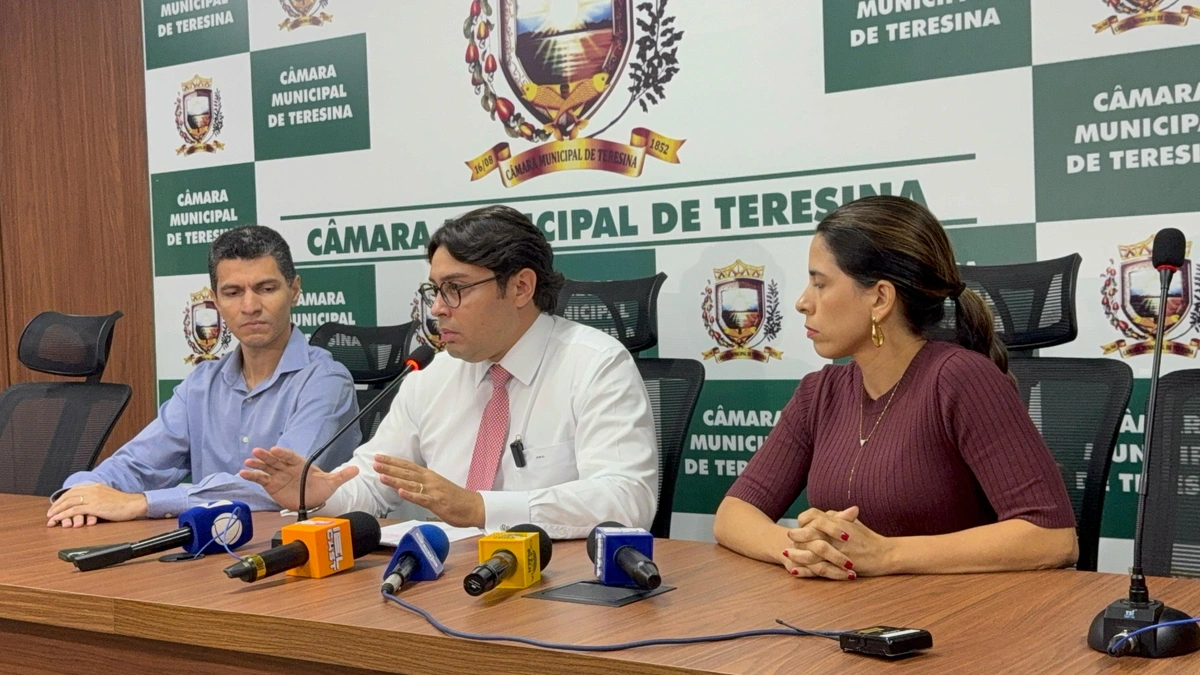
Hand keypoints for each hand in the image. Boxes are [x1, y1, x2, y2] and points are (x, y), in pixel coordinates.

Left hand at [47, 483, 147, 526]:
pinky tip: (59, 520)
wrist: (133, 504)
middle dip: (56, 505)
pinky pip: (74, 510)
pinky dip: (64, 515)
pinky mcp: (94, 506)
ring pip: (69, 503)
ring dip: (57, 511)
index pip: (73, 490)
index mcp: (95, 485)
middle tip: (49, 513)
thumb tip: (87, 503)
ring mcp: (93, 497)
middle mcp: (92, 489)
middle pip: (68, 496)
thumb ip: (96, 496)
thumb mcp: (107, 496)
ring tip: (51, 518)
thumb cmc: (123, 503)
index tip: (56, 506)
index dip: (62, 498)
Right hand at [239, 446, 358, 510]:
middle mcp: (287, 468)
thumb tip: (357, 470)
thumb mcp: (332, 482)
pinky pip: (261, 479)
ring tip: (248, 463)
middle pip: (275, 460)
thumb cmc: (321, 488)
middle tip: (256, 452)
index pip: (290, 456)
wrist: (313, 500)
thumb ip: (342, 476)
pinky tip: (243, 473)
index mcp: (300, 464)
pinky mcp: (272, 485)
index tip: (275, 450)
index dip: (283, 453)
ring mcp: (278, 476)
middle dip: (266, 456)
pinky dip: (252, 476)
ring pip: (266, 468)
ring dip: (257, 465)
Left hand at [372, 454, 484, 527]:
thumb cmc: (455, 499)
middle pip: (407, 472)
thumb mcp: (437, 487)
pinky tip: (401, 492)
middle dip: (389, 467)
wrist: (474, 506)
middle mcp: (430, 480)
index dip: (393, 461)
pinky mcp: (437, 503)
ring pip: (411, 484)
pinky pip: (422, 499)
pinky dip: (411, 495)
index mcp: (429, 476)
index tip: (379, 457)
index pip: (408, 466)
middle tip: (375, 462)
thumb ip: (422, 485)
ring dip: (396, 479)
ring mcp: (433, 491)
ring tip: (381, 475)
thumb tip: (408, 484)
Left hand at [784, 506, 894, 578]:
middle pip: (808, 532)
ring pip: (810, 550)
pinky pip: (818, 567)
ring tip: (786, 555)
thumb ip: (838, 516)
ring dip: (797, 553)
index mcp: (837, 521)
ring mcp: (837, 549)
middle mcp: (835, 533)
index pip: (813, 515)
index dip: (803, 520)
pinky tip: (795, 571)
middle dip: (796, 536)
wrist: (885, 554)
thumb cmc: (869, 538)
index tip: (798, 526)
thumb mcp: (854, 523)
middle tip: (787, 539)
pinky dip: (805, 569)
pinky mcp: (839, 565)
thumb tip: (825, 513)